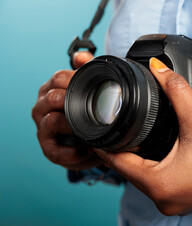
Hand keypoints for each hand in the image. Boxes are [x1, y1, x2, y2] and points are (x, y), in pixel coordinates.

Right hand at [32, 52, 102, 169]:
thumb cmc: (86, 113)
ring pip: (51, 122)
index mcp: (52, 90)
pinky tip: (89, 149)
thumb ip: (85, 70)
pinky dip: (76, 151)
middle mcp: (43, 108)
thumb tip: (80, 56)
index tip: (95, 84)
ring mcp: (44, 130)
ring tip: (91, 129)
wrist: (90, 143)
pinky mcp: (50, 150)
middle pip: (52, 98)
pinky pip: (57, 151)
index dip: (75, 79)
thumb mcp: (89, 90)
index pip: (58, 78)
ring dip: (73, 125)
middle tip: (94, 106)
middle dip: (73, 101)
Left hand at [95, 58, 191, 215]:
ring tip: (132, 135)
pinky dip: (150, 167)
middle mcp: (161, 199)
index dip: (105, 143)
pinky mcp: (179, 199)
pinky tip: (152, 151)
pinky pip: (155, 182)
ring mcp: (170, 202)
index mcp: (159, 184)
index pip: (118, 162)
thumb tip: (158, 69)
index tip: (95, 129)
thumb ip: (176, 90)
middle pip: (127, 170)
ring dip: (136, 158)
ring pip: (141, 177)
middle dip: (121, 148)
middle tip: (115, 126)